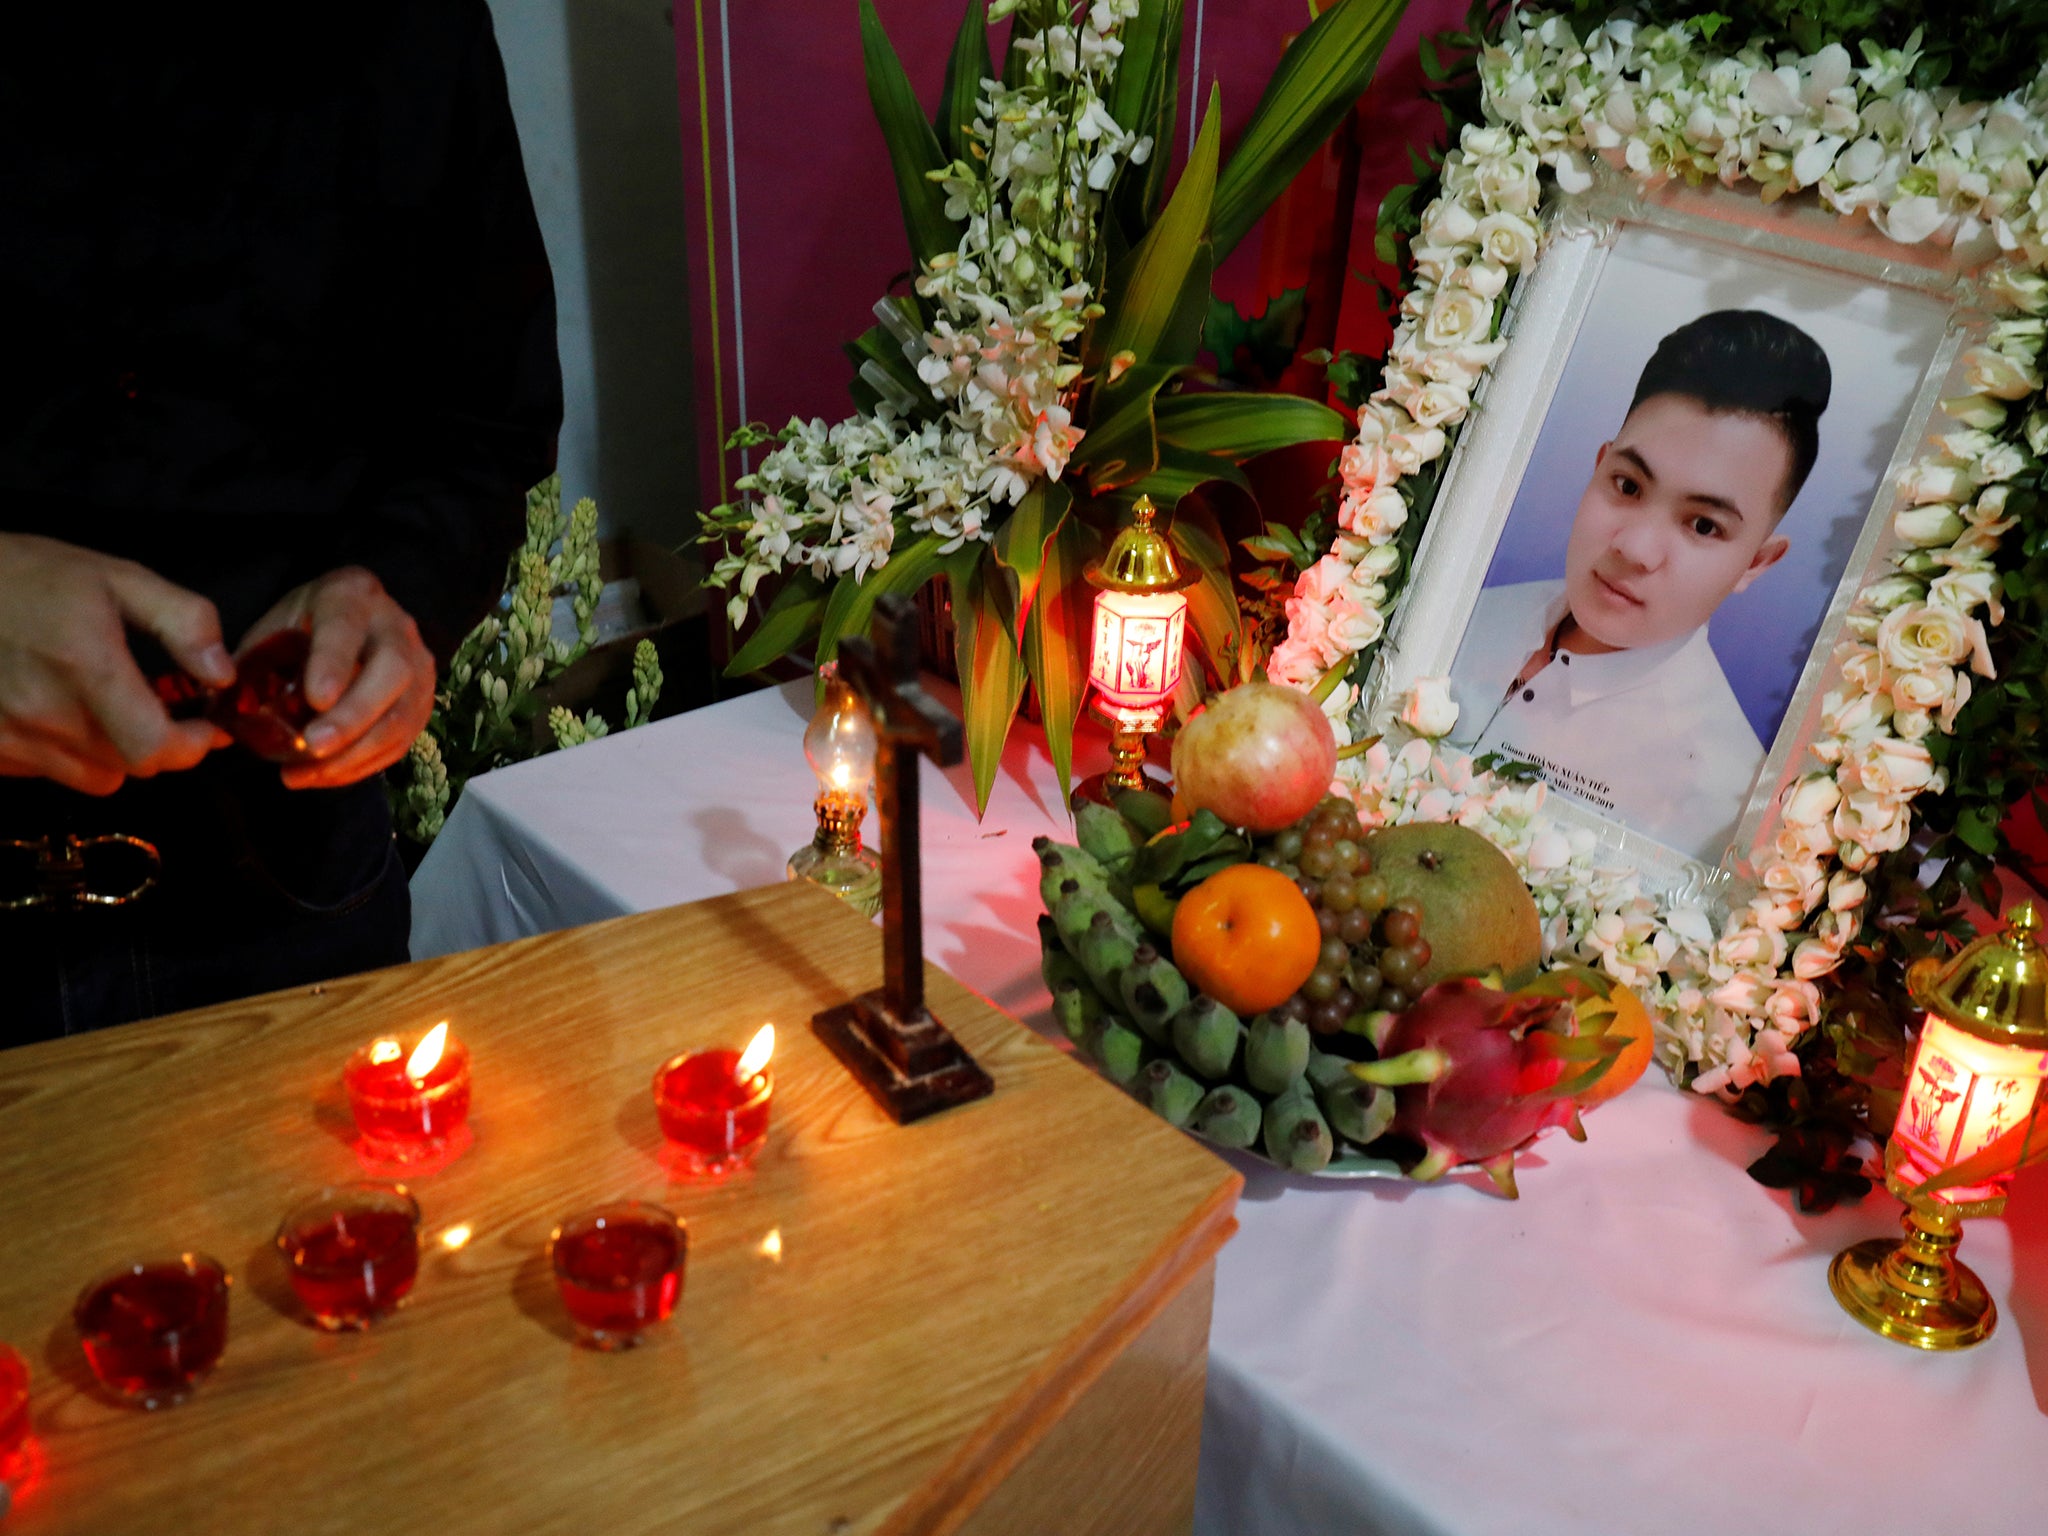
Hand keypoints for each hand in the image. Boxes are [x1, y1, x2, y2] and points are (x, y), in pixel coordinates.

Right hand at [0, 532, 234, 795]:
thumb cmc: (31, 576)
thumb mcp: (118, 578)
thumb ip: (183, 622)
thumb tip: (222, 675)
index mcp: (86, 669)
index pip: (154, 748)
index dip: (193, 745)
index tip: (207, 726)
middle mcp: (45, 714)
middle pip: (132, 766)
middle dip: (161, 743)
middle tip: (164, 710)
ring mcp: (10, 737)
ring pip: (95, 778)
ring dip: (116, 754)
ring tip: (109, 711)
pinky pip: (49, 773)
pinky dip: (68, 755)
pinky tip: (63, 715)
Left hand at [240, 567, 434, 789]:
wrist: (353, 624)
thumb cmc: (303, 627)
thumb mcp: (274, 628)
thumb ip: (254, 662)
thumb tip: (220, 705)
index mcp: (351, 596)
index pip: (346, 627)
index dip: (333, 664)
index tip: (315, 699)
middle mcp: (396, 627)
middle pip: (391, 671)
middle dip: (354, 714)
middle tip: (314, 744)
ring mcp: (419, 667)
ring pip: (402, 714)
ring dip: (356, 751)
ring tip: (308, 774)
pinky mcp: (423, 703)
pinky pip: (402, 741)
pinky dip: (363, 765)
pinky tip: (325, 776)